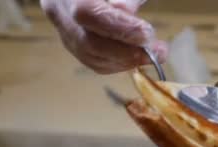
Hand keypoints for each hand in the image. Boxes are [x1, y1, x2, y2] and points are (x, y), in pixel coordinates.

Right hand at [40, 0, 167, 73]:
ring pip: (91, 56)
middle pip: (88, 42)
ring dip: (126, 61)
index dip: (118, 27)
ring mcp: (63, 31)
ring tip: (153, 54)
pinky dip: (119, 63)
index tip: (146, 34)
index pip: (87, 12)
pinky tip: (138, 57)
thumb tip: (127, 14)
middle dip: (127, 52)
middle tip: (159, 52)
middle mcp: (58, 11)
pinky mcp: (73, 44)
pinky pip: (94, 62)